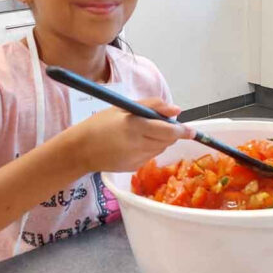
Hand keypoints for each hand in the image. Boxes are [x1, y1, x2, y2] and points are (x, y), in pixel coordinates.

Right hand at [71, 98, 194, 172]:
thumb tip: (177, 111)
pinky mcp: (134, 167)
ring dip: (160, 140)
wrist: (80, 149)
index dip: (182, 131)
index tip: (191, 130)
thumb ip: (153, 105)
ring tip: (142, 132)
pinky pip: (150, 157)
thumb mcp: (124, 107)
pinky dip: (149, 149)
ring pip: (161, 149)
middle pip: (168, 141)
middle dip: (171, 133)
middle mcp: (138, 144)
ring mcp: (137, 158)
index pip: (168, 130)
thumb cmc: (100, 123)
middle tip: (159, 124)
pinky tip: (134, 144)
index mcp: (135, 126)